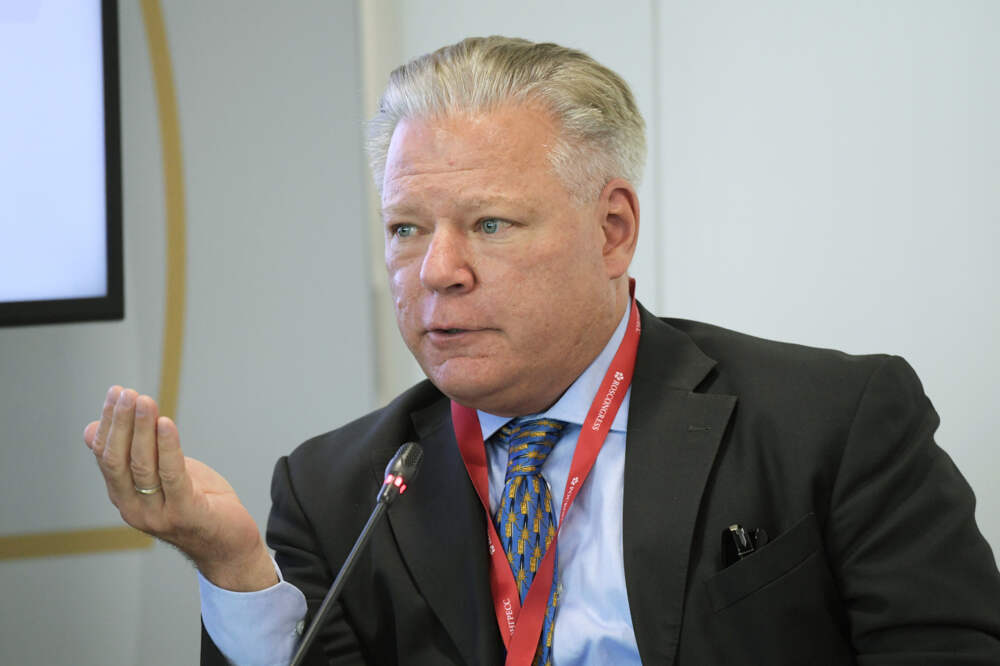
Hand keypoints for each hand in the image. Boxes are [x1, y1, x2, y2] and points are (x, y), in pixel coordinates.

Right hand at [83, 385, 277, 590]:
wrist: (229, 545)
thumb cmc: (197, 504)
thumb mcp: (161, 475)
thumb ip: (134, 455)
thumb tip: (93, 428)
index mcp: (124, 497)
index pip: (105, 456)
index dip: (109, 423)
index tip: (116, 393)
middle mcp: (133, 508)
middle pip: (117, 460)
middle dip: (120, 423)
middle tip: (126, 393)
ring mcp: (157, 514)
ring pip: (142, 465)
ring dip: (141, 430)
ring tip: (145, 401)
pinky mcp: (185, 513)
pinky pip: (172, 475)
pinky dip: (168, 447)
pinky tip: (166, 424)